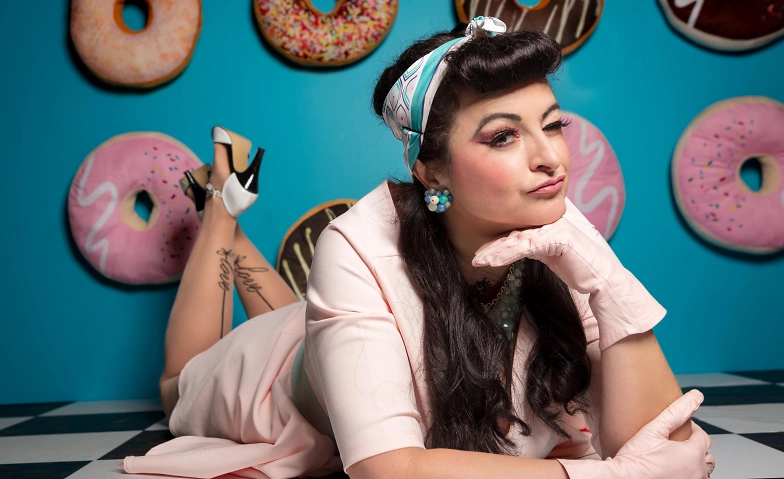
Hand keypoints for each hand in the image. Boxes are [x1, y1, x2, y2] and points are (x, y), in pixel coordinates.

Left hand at [472, 198, 665, 350]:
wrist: (603, 279)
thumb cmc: (578, 267)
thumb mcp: (551, 253)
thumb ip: (535, 245)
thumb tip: (515, 246)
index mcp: (550, 222)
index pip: (519, 229)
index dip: (500, 241)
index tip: (481, 252)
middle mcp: (552, 220)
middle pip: (516, 232)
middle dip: (494, 246)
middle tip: (476, 257)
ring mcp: (556, 227)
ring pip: (518, 238)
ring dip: (496, 251)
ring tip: (479, 261)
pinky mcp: (559, 237)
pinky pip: (526, 245)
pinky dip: (506, 253)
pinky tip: (492, 261)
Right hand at [556, 389, 714, 477]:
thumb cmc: (636, 459)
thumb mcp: (653, 430)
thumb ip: (676, 412)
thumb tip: (696, 396)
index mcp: (693, 454)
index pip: (703, 437)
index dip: (692, 430)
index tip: (679, 430)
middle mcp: (697, 472)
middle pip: (707, 456)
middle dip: (696, 448)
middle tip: (677, 444)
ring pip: (703, 472)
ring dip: (695, 464)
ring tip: (676, 457)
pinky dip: (688, 474)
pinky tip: (673, 470)